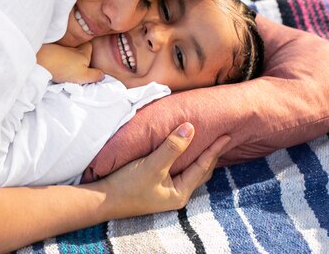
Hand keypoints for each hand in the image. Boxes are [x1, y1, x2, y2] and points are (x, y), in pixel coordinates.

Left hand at [37, 43, 103, 83]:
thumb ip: (95, 75)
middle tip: (77, 64)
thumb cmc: (65, 68)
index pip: (89, 47)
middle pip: (78, 49)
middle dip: (78, 54)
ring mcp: (60, 48)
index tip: (90, 59)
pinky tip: (55, 65)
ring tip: (65, 67)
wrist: (42, 60)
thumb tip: (102, 75)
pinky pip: (57, 54)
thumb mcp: (84, 75)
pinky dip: (57, 57)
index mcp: (83, 51)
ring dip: (67, 57)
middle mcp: (73, 47)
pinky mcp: (50, 50)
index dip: (90, 51)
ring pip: (67, 51)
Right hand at [100, 122, 229, 217]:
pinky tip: (181, 152)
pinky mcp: (155, 188)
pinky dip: (184, 160)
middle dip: (211, 156)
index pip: (203, 167)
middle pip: (200, 172)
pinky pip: (177, 171)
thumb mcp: (153, 165)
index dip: (215, 150)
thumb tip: (190, 128)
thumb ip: (172, 147)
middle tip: (220, 138)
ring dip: (197, 157)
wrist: (102, 200)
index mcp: (180, 192)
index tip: (227, 135)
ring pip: (189, 172)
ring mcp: (166, 193)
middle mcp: (176, 195)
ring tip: (205, 144)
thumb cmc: (127, 184)